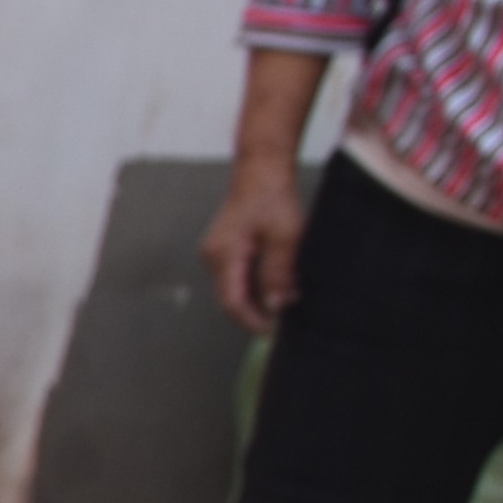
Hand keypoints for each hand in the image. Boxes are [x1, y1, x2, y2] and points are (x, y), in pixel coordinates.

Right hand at [205, 156, 307, 329]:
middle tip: (287, 319)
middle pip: (232, 296)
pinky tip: (277, 282)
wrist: (261, 169)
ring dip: (259, 297)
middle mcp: (213, 257)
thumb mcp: (284, 237)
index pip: (232, 301)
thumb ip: (278, 273)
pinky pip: (238, 274)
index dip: (252, 320)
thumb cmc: (273, 198)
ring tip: (288, 299)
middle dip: (258, 311)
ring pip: (235, 286)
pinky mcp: (225, 247)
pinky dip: (257, 283)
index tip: (274, 333)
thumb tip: (278, 305)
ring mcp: (216, 252)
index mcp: (223, 256)